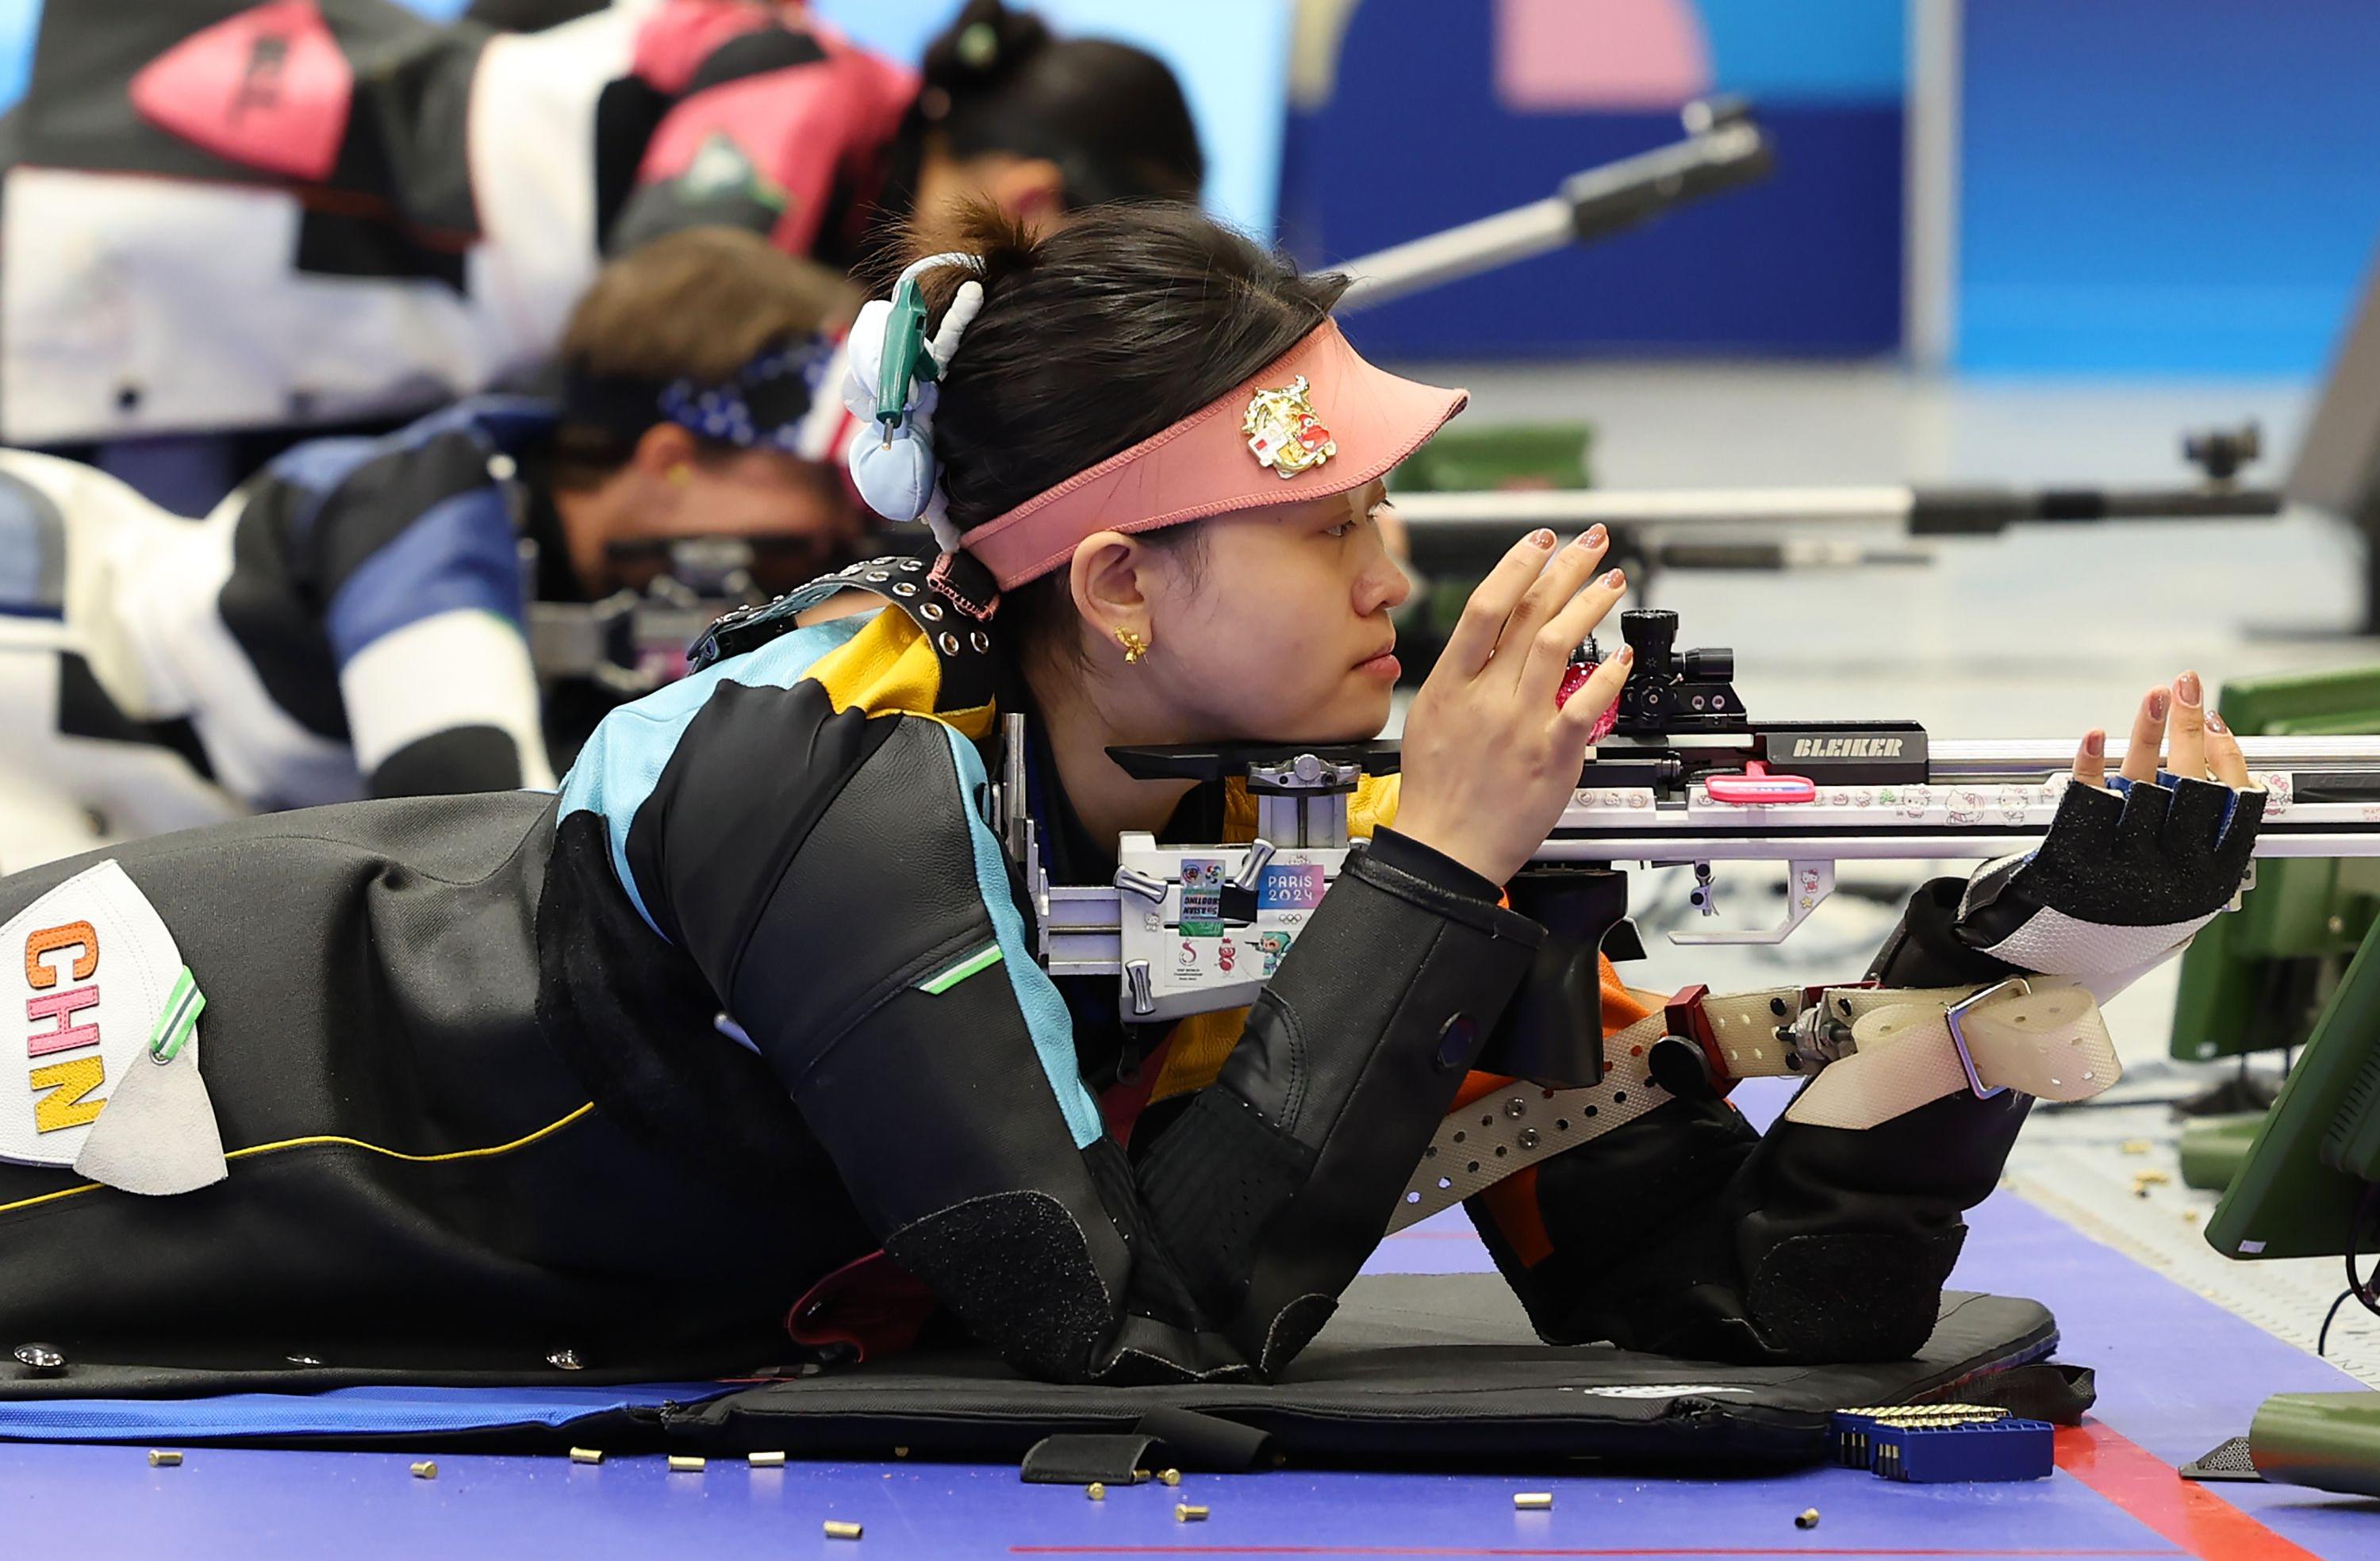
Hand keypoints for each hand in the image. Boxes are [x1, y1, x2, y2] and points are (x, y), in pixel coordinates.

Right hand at [1394, 527, 1630, 882]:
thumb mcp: (1428, 719)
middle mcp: (1486, 697)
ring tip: (1612, 583)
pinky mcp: (1551, 756)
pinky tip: (1622, 656)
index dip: (1517, 565)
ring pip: (1557, 645)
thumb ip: (1461, 678)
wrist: (1445, 852)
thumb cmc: (1436, 793)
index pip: (1486, 607)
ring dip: (1589, 605)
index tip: (1541, 542)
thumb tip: (1490, 642)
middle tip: (1592, 545)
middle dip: (1566, 569)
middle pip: (1530, 614)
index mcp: (1451, 684)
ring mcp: (1519, 725)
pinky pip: (1584, 704)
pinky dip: (1607, 675)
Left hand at [1959, 670, 2264, 982]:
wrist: (2062, 957)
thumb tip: (2206, 758)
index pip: (2233, 807)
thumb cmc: (2122, 912)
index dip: (2228, 759)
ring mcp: (2123, 865)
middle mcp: (2171, 873)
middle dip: (2189, 730)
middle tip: (2186, 686)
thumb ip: (2193, 832)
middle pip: (2189, 786)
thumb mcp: (2176, 883)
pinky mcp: (2075, 859)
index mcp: (2207, 880)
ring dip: (2148, 733)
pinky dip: (2090, 764)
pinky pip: (2085, 801)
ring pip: (2142, 785)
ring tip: (2155, 695)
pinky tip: (2096, 735)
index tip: (2218, 723)